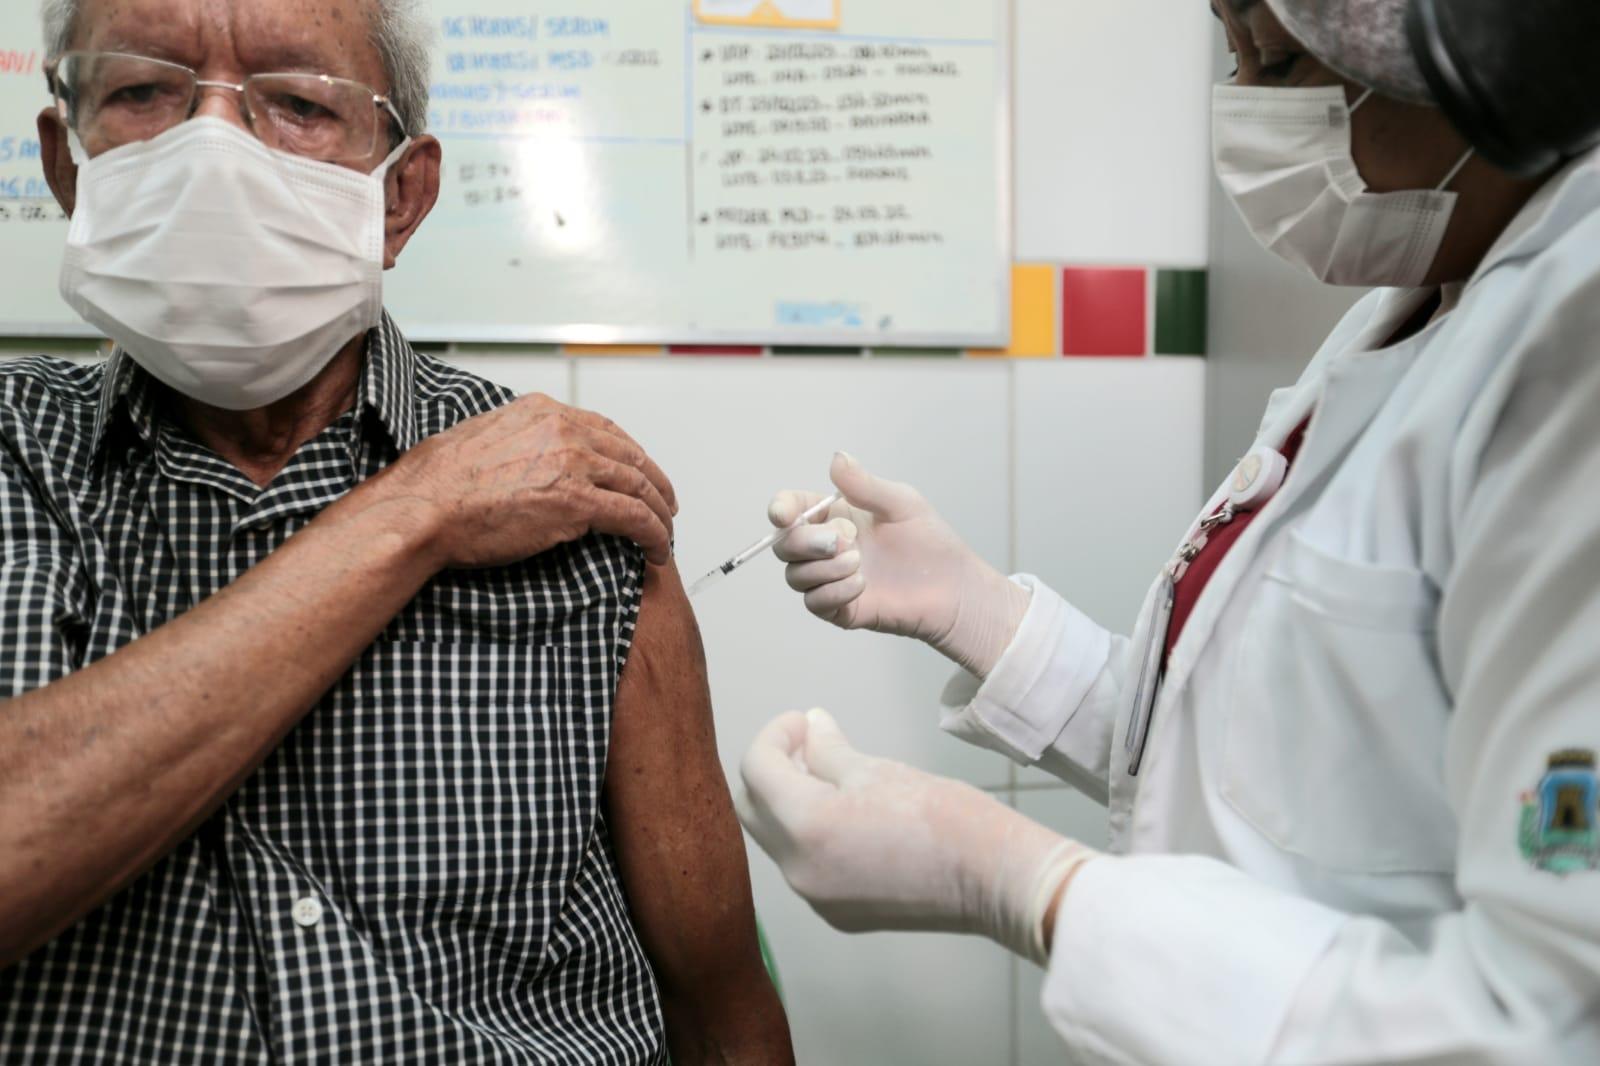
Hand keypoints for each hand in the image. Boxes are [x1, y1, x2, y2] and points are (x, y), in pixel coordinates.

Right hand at [379, 393, 678, 568]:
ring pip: (640, 486)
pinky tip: (657, 551)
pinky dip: (654, 535)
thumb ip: (517, 442)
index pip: (605, 430)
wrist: (424, 508)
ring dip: (659, 514)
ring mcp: (574, 464)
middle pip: (630, 456)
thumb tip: (529, 459)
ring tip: (665, 535)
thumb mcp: (482, 439)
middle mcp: (564, 430)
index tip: (640, 472)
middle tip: (666, 505)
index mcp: (542, 412)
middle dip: (655, 484)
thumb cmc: (439, 484)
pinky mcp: (578, 502)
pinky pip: (635, 517)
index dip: (630, 455)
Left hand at [735, 709, 1096, 964]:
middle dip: (772, 768)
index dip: (775, 734)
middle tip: (807, 741)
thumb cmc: (944, 816)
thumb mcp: (878, 770)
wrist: (995, 879)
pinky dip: (809, 833)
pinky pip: (804, 864)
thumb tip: (810, 725)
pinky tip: (844, 812)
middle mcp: (798, 870)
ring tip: (829, 772)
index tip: (803, 720)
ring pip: (777, 838)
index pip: (757, 770)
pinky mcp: (837, 913)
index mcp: (807, 827)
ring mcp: (816, 898)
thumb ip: (830, 749)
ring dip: (789, 800)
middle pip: (754, 809)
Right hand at [769, 453, 1031, 676]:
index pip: (793, 509)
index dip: (781, 509)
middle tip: (841, 541)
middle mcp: (826, 549)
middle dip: (804, 542)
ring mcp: (831, 580)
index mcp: (834, 517)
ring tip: (859, 563)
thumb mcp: (900, 503)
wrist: (953, 586)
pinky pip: (815, 603)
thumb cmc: (929, 541)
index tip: (784, 514)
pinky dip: (833, 591)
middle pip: (785, 546)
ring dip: (822, 568)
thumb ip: (865, 485)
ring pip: (796, 576)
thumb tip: (836, 458)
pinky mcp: (841, 609)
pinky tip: (861, 584)